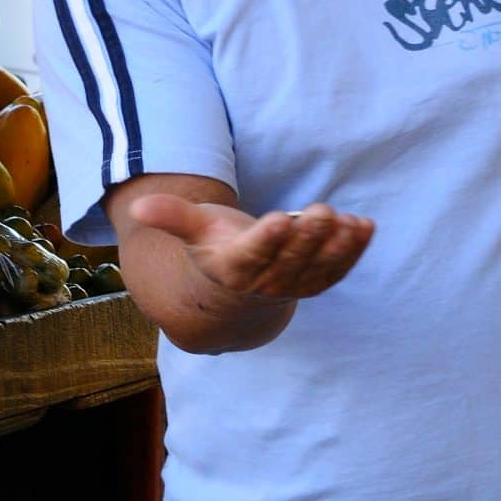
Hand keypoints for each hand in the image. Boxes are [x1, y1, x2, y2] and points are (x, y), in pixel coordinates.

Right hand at [126, 194, 371, 303]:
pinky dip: (353, 252)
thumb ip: (171, 216)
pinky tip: (364, 227)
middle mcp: (264, 284)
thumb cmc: (212, 251)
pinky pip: (337, 270)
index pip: (252, 255)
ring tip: (349, 222)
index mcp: (233, 270)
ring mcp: (294, 287)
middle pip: (291, 261)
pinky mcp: (315, 283)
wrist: (233, 295)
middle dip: (308, 237)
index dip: (268, 240)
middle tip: (323, 210)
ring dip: (337, 247)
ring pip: (318, 269)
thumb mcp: (192, 231)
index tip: (281, 218)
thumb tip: (136, 205)